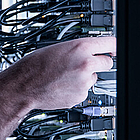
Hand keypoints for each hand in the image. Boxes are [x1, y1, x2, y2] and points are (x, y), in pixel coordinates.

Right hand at [0, 36, 115, 112]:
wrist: (24, 85)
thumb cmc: (35, 65)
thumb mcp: (58, 47)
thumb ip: (79, 49)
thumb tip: (94, 52)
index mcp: (80, 47)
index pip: (111, 44)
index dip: (114, 46)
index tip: (115, 49)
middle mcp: (86, 64)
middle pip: (108, 63)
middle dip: (99, 63)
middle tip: (84, 63)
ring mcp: (84, 81)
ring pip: (94, 77)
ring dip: (84, 76)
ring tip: (64, 75)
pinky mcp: (80, 96)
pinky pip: (85, 90)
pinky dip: (77, 88)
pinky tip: (63, 84)